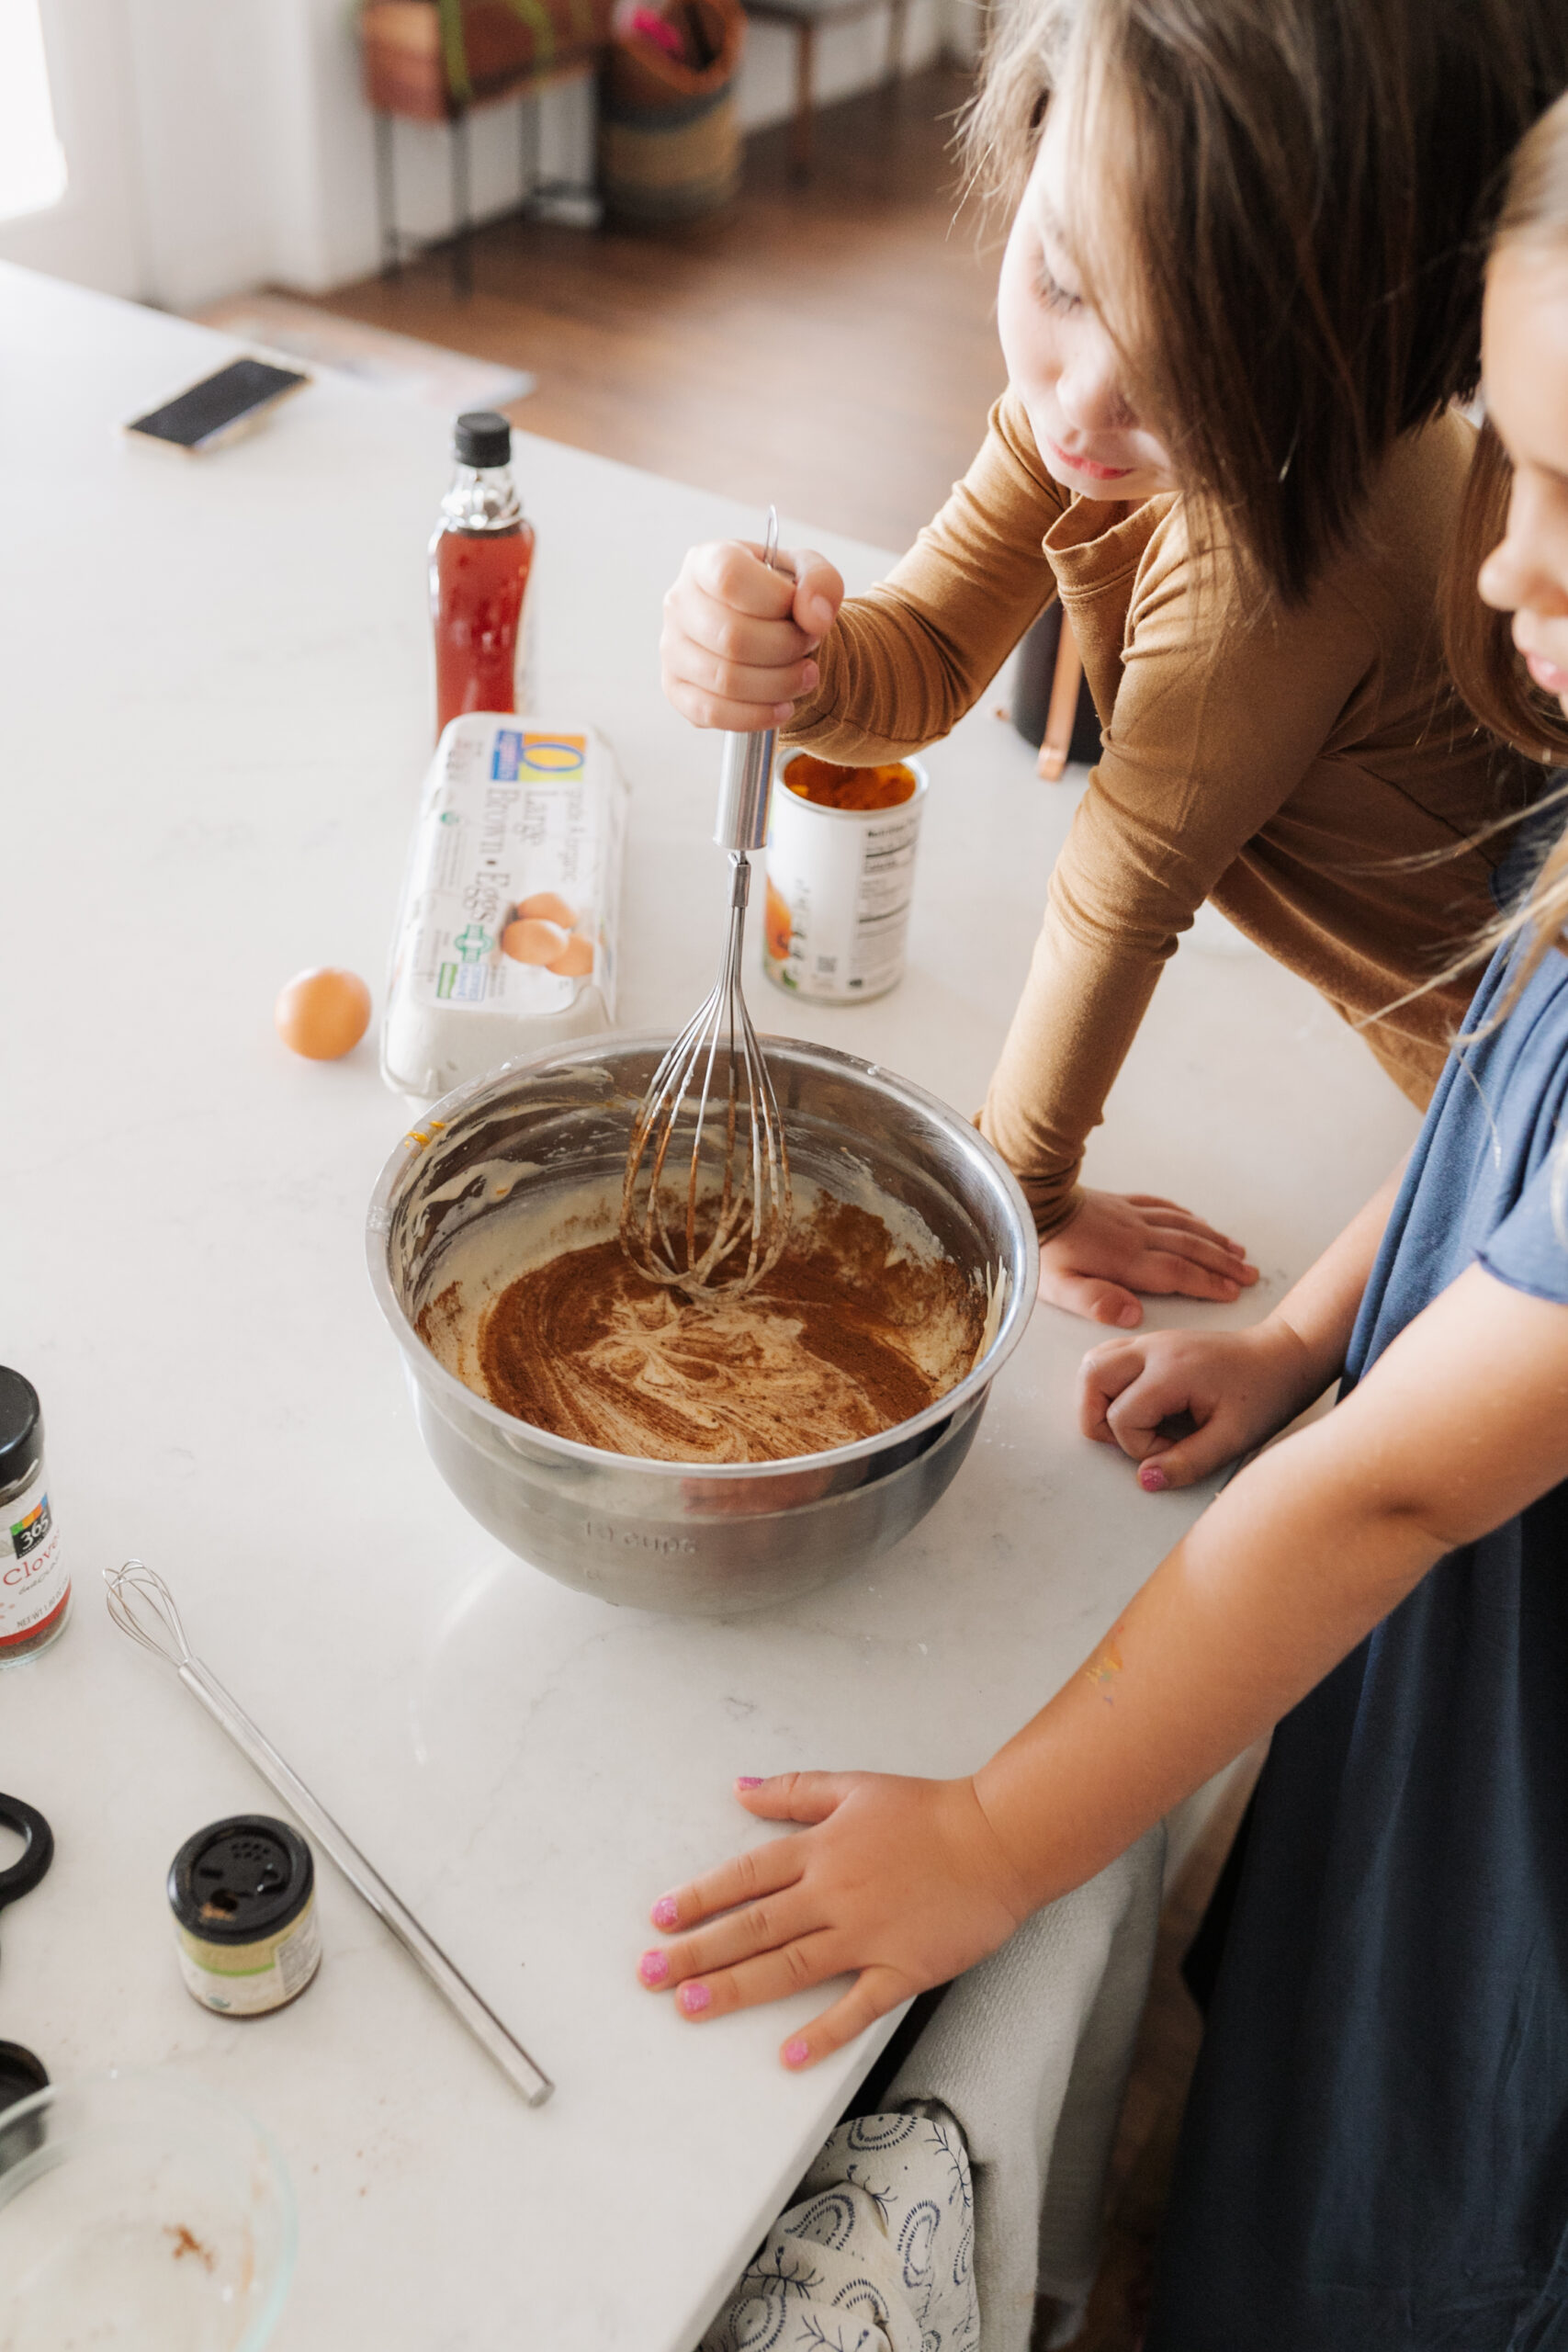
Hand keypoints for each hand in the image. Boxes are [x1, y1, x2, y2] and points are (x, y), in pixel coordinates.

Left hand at [637, 1771, 1030, 2068]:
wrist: (999, 1839)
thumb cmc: (928, 1811)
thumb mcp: (854, 1786)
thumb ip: (793, 1791)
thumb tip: (738, 1789)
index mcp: (821, 1849)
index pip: (746, 1876)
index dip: (700, 1898)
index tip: (660, 1919)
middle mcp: (834, 1894)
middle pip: (754, 1926)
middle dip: (697, 1952)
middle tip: (650, 1975)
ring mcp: (867, 1936)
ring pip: (789, 1966)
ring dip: (736, 1988)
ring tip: (691, 2006)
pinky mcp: (903, 1969)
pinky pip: (857, 2007)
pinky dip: (824, 2032)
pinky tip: (789, 2055)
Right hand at [661, 539, 844, 731]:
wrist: (765, 627)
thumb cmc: (779, 595)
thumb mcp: (809, 573)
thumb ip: (821, 582)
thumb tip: (815, 617)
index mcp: (706, 562)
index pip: (730, 578)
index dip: (776, 601)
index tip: (801, 611)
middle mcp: (680, 602)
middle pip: (732, 637)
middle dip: (786, 648)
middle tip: (808, 647)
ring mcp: (672, 648)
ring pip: (725, 680)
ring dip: (779, 684)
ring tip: (804, 676)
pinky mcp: (675, 689)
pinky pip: (712, 713)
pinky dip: (757, 716)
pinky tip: (782, 706)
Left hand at [1039, 1188, 1257, 1326]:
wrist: (1028, 1200)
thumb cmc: (1041, 1251)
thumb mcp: (1059, 1287)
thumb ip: (1097, 1302)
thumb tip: (1135, 1316)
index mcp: (1126, 1260)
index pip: (1178, 1274)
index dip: (1209, 1283)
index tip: (1234, 1292)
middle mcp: (1136, 1235)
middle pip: (1190, 1249)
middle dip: (1223, 1263)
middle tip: (1250, 1274)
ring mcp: (1130, 1216)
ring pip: (1182, 1226)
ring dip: (1213, 1239)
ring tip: (1237, 1251)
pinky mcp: (1120, 1203)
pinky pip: (1162, 1206)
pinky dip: (1186, 1216)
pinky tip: (1197, 1220)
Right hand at [1079, 1317, 1318, 1488]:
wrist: (1284, 1356)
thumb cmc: (1265, 1393)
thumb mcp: (1234, 1438)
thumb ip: (1188, 1463)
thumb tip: (1145, 1479)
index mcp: (1172, 1370)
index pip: (1122, 1416)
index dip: (1141, 1446)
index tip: (1175, 1449)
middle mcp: (1153, 1348)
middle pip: (1091, 1378)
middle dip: (1099, 1420)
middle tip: (1134, 1439)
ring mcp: (1151, 1341)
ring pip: (1093, 1364)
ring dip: (1099, 1400)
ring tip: (1133, 1423)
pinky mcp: (1153, 1344)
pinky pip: (1109, 1358)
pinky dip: (1110, 1386)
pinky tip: (1140, 1405)